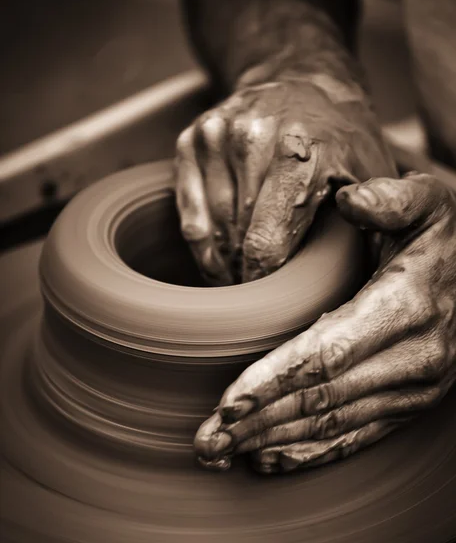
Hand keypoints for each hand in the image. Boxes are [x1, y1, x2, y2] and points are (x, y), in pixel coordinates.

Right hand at [175, 74, 396, 284]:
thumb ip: (373, 217)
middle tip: (260, 291)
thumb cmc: (341, 134)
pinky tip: (217, 258)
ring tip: (241, 274)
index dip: (263, 283)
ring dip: (224, 262)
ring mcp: (217, 137)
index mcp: (303, 152)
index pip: (266, 243)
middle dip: (246, 275)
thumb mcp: (373, 170)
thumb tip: (361, 269)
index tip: (267, 302)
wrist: (300, 78)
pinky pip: (188, 212)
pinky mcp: (192, 141)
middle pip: (236, 240)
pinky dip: (202, 243)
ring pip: (210, 229)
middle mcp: (253, 139)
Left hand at [194, 173, 455, 472]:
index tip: (227, 404)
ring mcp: (412, 388)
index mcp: (404, 307)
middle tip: (206, 442)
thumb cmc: (441, 237)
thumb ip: (390, 199)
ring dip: (273, 442)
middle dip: (258, 422)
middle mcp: (411, 358)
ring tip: (222, 453)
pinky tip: (270, 458)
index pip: (327, 354)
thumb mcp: (426, 202)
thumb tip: (350, 200)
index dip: (274, 381)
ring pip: (331, 423)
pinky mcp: (408, 403)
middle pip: (320, 399)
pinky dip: (310, 452)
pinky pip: (356, 435)